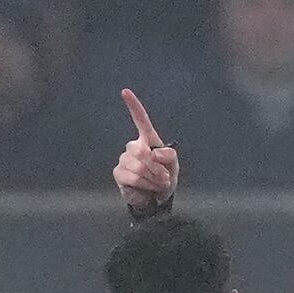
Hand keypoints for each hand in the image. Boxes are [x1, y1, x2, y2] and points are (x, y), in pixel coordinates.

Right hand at [113, 88, 178, 212]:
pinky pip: (132, 176)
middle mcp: (133, 147)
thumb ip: (169, 155)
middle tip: (164, 177)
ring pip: (139, 166)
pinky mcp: (119, 173)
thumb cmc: (165, 178)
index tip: (125, 92)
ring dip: (153, 178)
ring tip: (157, 184)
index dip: (134, 106)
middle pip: (142, 151)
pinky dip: (144, 184)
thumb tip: (154, 153)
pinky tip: (147, 188)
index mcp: (147, 141)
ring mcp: (124, 159)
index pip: (140, 120)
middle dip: (157, 167)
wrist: (157, 199)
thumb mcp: (174, 166)